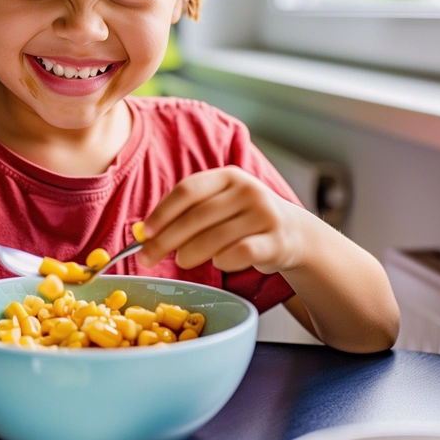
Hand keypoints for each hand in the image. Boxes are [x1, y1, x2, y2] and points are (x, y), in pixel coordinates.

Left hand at [137, 166, 305, 274]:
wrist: (294, 234)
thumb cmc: (244, 220)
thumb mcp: (221, 205)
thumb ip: (189, 213)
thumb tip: (145, 233)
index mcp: (228, 176)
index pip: (188, 190)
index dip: (162, 212)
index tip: (144, 232)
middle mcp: (247, 190)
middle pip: (197, 216)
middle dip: (166, 240)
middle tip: (147, 258)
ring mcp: (264, 214)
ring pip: (215, 237)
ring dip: (191, 253)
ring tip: (182, 261)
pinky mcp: (276, 240)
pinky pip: (240, 253)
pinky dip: (223, 261)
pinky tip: (219, 263)